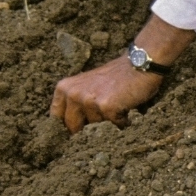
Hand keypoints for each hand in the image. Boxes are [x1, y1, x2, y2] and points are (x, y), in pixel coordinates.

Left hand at [49, 57, 164, 131]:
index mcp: (64, 88)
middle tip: (103, 118)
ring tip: (117, 108)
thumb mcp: (86, 86)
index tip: (78, 132)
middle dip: (88, 130)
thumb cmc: (116, 78)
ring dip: (107, 124)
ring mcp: (88, 100)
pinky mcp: (105, 106)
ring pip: (95, 128)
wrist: (139, 64)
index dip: (68, 128)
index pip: (57, 119)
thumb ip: (75, 104)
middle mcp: (72, 94)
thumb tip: (71, 131)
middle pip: (73, 128)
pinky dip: (122, 122)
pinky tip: (126, 109)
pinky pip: (112, 126)